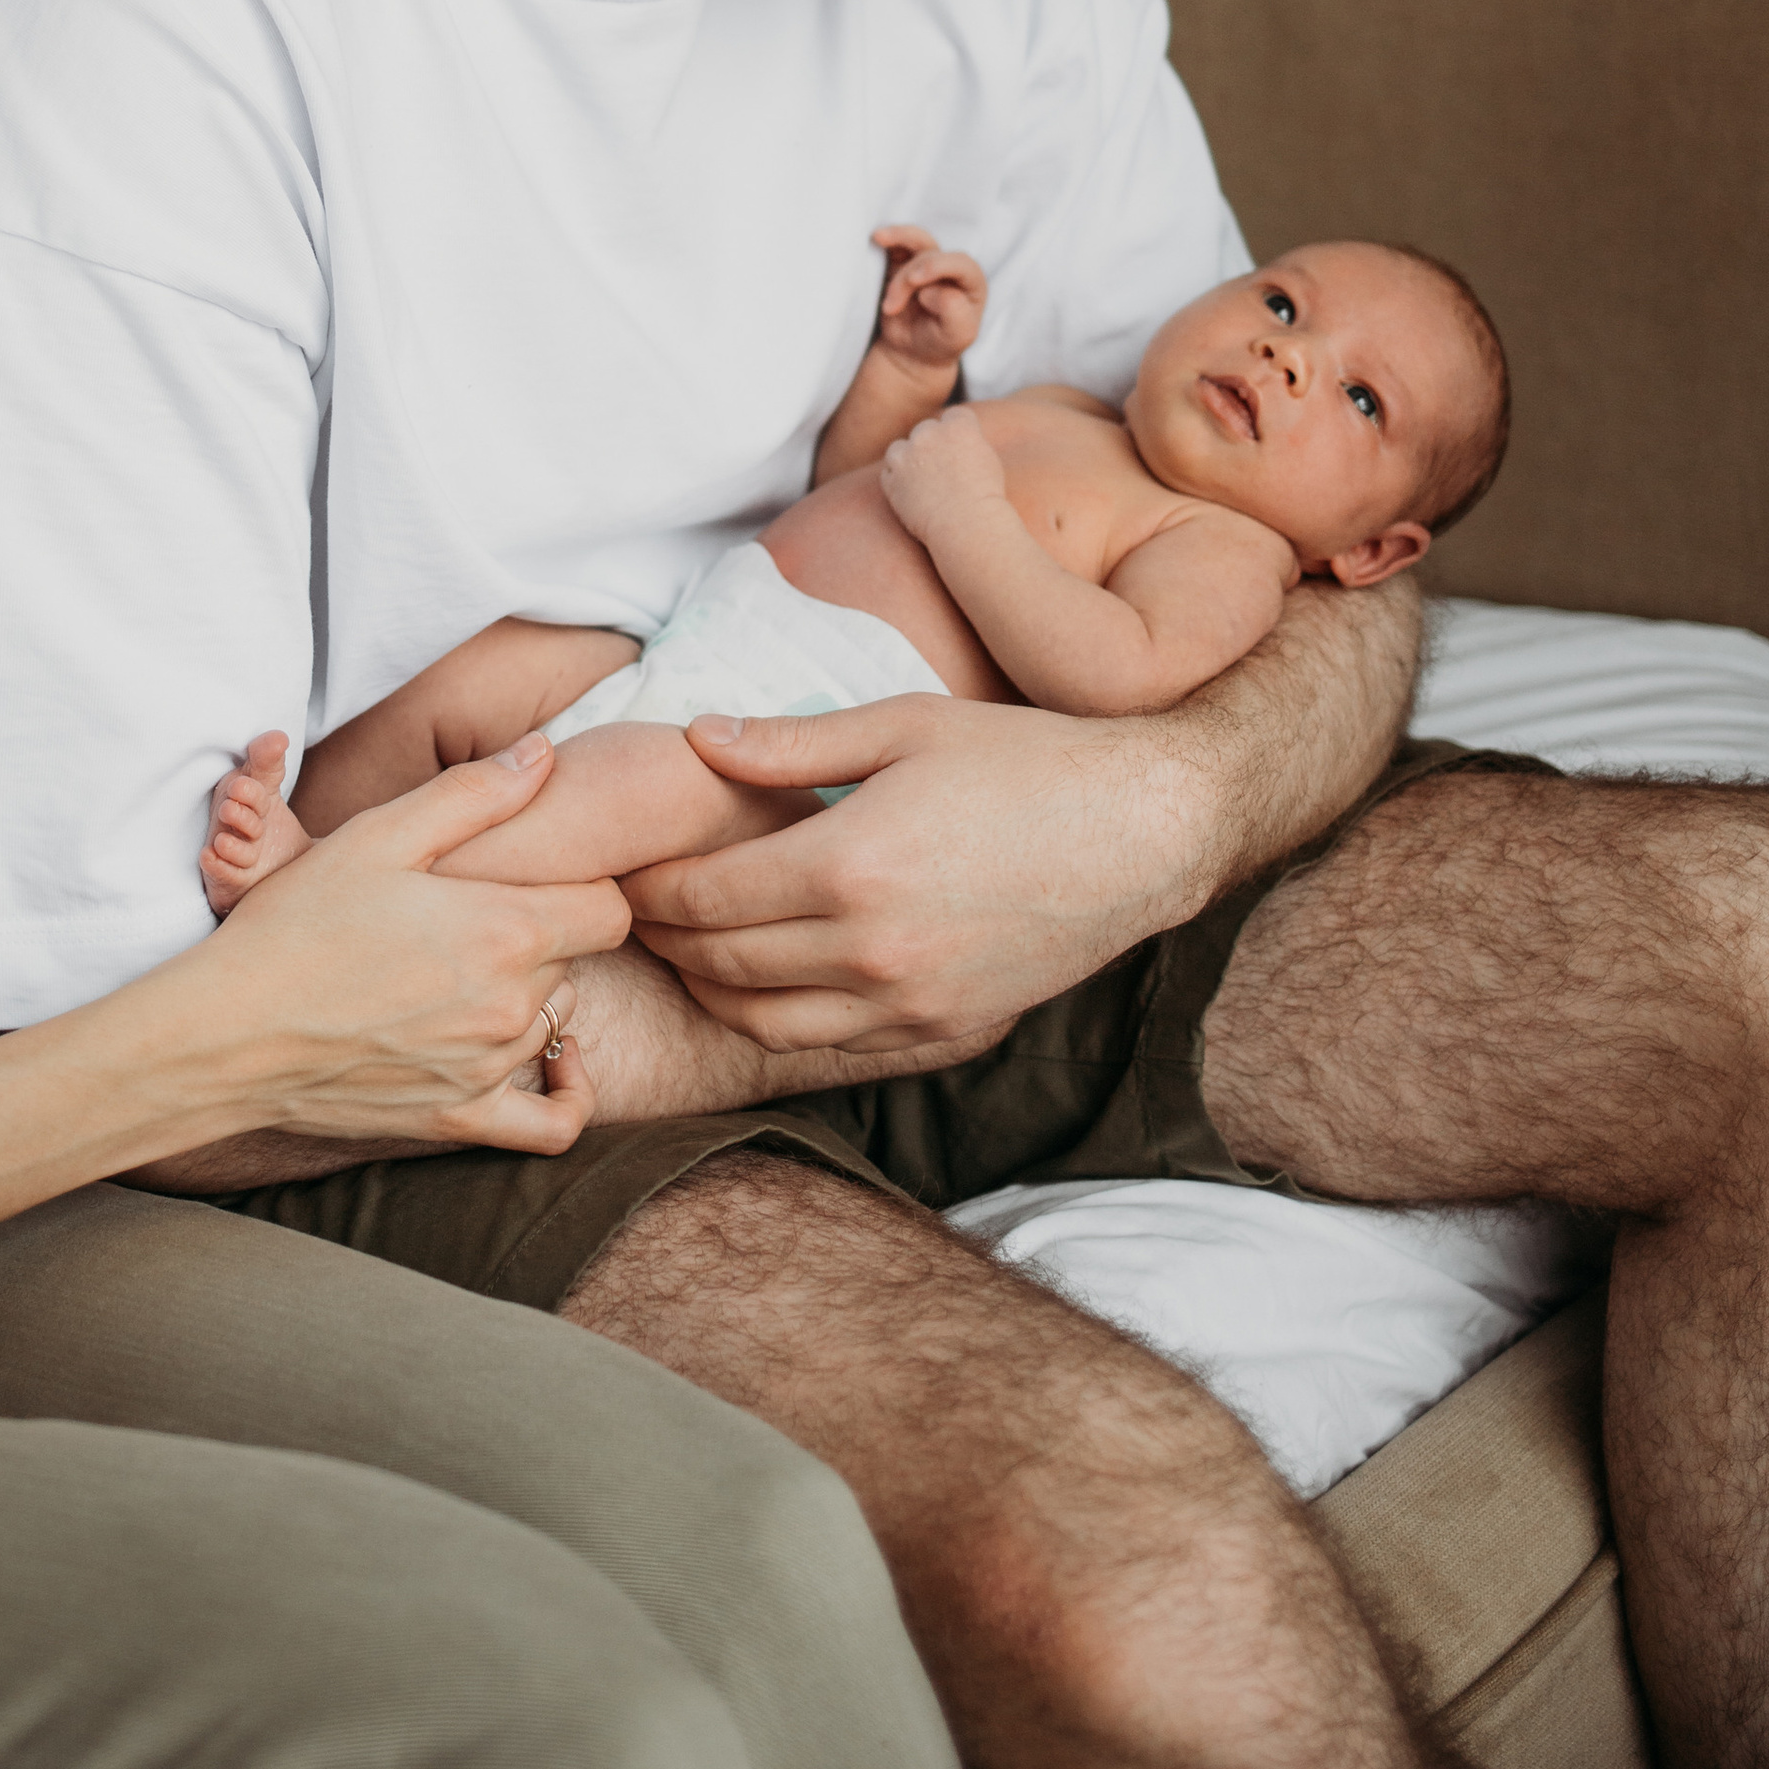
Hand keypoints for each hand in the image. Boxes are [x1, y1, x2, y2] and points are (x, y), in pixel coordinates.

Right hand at [186, 735, 629, 1155]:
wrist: (227, 1032)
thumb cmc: (297, 923)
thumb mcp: (379, 835)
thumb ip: (474, 794)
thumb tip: (544, 755)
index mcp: (504, 930)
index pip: (608, 906)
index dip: (581, 882)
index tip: (537, 874)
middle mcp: (510, 1006)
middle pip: (577, 959)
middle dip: (541, 931)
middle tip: (474, 914)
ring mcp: (488, 1069)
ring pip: (557, 1020)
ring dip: (532, 994)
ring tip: (466, 968)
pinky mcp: (458, 1118)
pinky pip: (552, 1125)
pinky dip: (567, 1091)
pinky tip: (555, 1062)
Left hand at [620, 693, 1196, 1054]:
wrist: (1141, 833)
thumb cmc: (1024, 761)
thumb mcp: (903, 725)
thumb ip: (790, 743)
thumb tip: (697, 738)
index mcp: (849, 866)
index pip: (705, 898)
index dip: (652, 886)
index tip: (627, 867)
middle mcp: (871, 951)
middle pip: (721, 965)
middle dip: (665, 937)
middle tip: (638, 907)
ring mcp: (909, 1004)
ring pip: (762, 1023)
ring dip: (710, 989)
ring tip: (690, 947)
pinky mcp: (942, 1034)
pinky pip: (827, 1043)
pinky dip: (778, 1019)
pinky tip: (767, 979)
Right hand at [870, 227, 988, 371]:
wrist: (912, 350)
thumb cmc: (939, 342)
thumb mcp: (956, 336)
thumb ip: (954, 313)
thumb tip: (933, 290)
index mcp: (972, 282)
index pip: (961, 264)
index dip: (937, 267)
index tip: (914, 283)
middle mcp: (951, 268)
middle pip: (932, 254)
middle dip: (907, 277)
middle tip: (891, 305)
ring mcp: (926, 262)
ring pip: (916, 238)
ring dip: (897, 238)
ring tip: (877, 238)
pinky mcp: (903, 261)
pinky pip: (896, 243)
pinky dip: (887, 239)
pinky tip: (875, 238)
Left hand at [880, 403, 1007, 538]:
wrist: (967, 526)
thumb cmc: (985, 498)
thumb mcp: (988, 460)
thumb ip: (970, 442)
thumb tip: (958, 439)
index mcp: (958, 426)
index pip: (955, 416)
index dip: (959, 432)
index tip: (961, 449)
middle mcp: (930, 434)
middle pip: (926, 429)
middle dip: (932, 444)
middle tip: (942, 469)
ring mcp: (907, 455)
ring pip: (900, 447)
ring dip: (908, 459)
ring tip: (923, 482)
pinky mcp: (892, 478)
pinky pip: (889, 473)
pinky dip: (897, 481)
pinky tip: (913, 495)